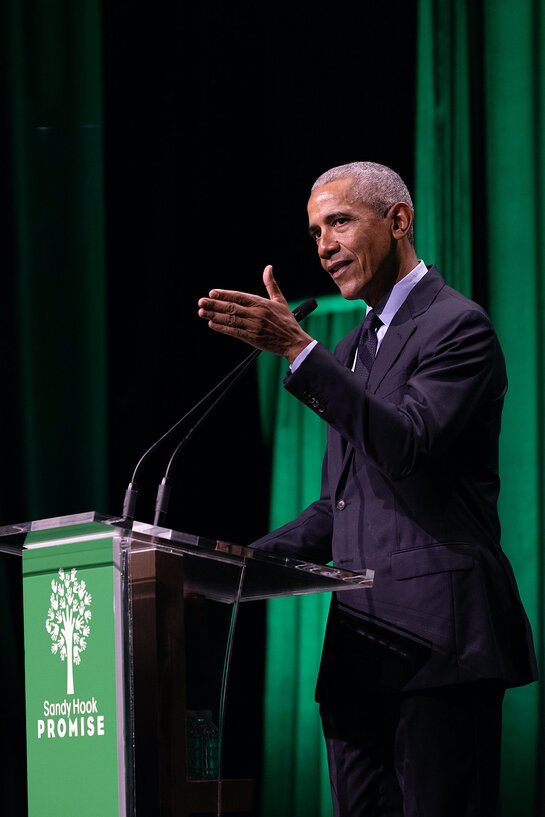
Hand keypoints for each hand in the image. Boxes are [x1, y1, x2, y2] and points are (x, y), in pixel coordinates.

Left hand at [197, 265, 312, 361]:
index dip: (224, 294)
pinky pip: (234, 332)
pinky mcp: (252, 338)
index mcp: (261, 303)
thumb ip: (271, 284)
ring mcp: (253, 326)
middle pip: (231, 307)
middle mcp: (256, 314)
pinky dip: (222, 328)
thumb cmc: (287, 321)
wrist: (294, 342)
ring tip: (202, 312)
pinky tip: (212, 324)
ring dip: (214, 316)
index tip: (212, 293)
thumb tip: (268, 267)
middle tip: (201, 302)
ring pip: (230, 319)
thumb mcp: (280, 300)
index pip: (239, 296)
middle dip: (214, 304)